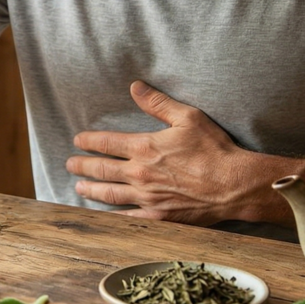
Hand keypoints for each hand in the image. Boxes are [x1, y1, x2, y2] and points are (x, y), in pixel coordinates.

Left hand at [66, 81, 279, 225]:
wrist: (234, 185)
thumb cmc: (214, 149)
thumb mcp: (188, 117)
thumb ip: (158, 103)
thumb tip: (135, 86)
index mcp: (144, 148)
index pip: (106, 143)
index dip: (88, 141)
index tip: (77, 140)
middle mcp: (139, 174)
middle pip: (101, 170)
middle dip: (82, 166)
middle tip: (70, 164)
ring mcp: (147, 197)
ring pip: (109, 194)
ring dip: (91, 190)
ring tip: (79, 189)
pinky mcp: (158, 216)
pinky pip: (129, 217)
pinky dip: (113, 216)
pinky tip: (105, 215)